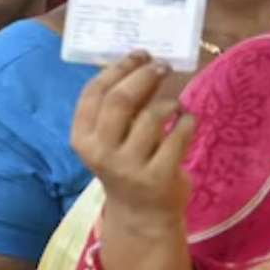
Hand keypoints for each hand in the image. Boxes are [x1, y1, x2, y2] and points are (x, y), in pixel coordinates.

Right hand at [70, 51, 195, 233]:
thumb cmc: (125, 164)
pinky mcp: (159, 178)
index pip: (95, 92)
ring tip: (174, 103)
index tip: (139, 54)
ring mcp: (129, 167)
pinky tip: (187, 121)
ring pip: (152, 116)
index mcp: (82, 138)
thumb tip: (142, 62)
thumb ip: (119, 106)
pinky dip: (187, 121)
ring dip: (169, 101)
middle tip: (162, 66)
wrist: (140, 215)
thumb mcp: (111, 138)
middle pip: (121, 100)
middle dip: (144, 75)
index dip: (119, 68)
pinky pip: (178, 135)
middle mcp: (101, 153)